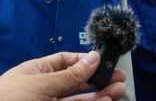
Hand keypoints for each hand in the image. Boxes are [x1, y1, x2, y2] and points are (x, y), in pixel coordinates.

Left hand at [0, 51, 126, 100]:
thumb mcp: (39, 84)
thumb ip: (69, 75)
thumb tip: (93, 58)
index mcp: (35, 71)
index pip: (65, 61)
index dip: (86, 60)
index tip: (105, 61)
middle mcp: (42, 89)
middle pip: (75, 81)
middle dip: (98, 79)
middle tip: (119, 78)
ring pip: (78, 99)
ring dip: (99, 95)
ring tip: (119, 90)